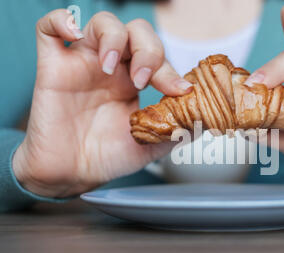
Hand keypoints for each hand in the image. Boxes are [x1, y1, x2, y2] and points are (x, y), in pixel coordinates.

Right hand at [13, 10, 192, 197]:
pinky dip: (62, 19)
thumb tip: (207, 118)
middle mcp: (112, 69)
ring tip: (110, 68)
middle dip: (147, 50)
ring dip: (114, 38)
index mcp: (134, 82)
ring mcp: (83, 64)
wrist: (72, 175)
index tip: (180, 92)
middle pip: (136, 32)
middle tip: (143, 80)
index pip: (158, 58)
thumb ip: (178, 129)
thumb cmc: (108, 158)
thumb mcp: (152, 145)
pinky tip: (75, 33)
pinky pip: (49, 29)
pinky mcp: (53, 66)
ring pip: (101, 24)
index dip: (170, 70)